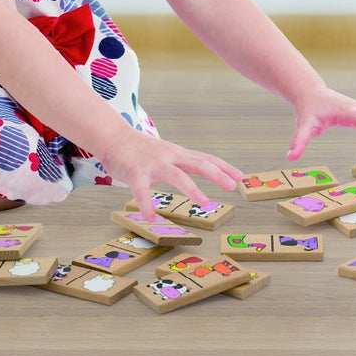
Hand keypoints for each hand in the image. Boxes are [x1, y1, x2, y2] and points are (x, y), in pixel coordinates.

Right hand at [99, 126, 244, 221]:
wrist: (113, 138)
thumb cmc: (141, 150)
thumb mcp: (167, 153)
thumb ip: (182, 163)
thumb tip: (201, 170)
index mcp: (179, 154)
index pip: (206, 159)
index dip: (224, 167)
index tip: (241, 177)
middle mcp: (170, 157)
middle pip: (198, 163)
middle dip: (217, 174)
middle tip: (232, 186)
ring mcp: (153, 164)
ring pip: (177, 175)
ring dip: (192, 189)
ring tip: (205, 203)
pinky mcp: (135, 172)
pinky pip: (142, 191)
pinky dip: (147, 204)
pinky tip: (151, 218)